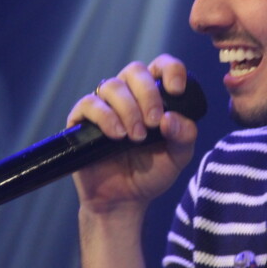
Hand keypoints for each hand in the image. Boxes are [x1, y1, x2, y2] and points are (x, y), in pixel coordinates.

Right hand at [68, 55, 197, 215]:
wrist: (124, 201)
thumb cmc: (151, 173)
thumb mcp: (178, 156)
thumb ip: (184, 135)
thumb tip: (170, 118)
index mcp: (154, 95)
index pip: (161, 66)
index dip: (170, 70)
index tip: (177, 90)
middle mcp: (128, 95)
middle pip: (135, 70)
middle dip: (148, 93)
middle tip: (154, 122)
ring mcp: (104, 106)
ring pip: (112, 86)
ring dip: (128, 109)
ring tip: (136, 137)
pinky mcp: (82, 121)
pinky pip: (89, 104)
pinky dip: (105, 117)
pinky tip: (117, 135)